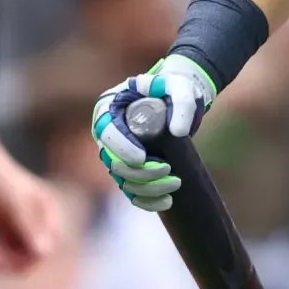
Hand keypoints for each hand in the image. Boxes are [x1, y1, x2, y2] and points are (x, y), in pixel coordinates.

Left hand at [0, 143, 67, 274]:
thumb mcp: (13, 205)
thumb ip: (29, 229)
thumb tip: (44, 252)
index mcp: (46, 210)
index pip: (49, 244)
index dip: (34, 258)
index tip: (14, 264)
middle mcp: (36, 216)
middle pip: (34, 249)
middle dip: (19, 260)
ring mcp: (20, 219)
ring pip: (19, 249)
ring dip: (8, 259)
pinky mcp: (4, 221)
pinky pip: (7, 244)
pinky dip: (0, 252)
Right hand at [90, 53, 217, 211]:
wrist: (180, 99)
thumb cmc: (175, 87)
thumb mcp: (181, 86)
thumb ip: (182, 102)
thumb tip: (178, 132)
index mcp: (110, 108)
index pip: (106, 134)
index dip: (121, 149)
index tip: (142, 158)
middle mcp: (107, 134)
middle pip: (113, 163)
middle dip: (141, 173)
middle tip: (169, 171)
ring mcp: (118, 154)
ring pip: (124, 181)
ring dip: (148, 189)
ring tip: (176, 184)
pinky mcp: (130, 169)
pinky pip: (132, 191)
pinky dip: (146, 201)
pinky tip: (166, 202)